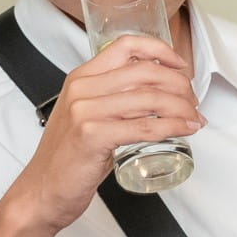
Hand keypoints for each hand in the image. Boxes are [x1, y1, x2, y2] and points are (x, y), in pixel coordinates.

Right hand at [6, 33, 203, 230]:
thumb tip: (156, 97)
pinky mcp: (93, 135)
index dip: (159, 50)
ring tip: (194, 119)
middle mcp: (82, 88)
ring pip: (149, 98)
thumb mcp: (87, 117)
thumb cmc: (68, 158)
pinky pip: (144, 126)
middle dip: (179, 85)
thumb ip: (113, 102)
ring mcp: (85, 110)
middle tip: (192, 103)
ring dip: (182, 108)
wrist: (41, 190)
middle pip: (145, 71)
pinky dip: (172, 126)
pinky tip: (184, 130)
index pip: (125, 45)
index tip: (180, 66)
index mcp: (81, 77)